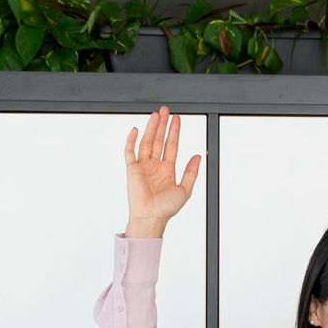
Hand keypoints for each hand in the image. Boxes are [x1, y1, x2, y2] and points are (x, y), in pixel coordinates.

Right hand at [122, 106, 201, 238]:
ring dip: (151, 128)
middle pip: (159, 140)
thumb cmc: (166, 208)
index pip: (171, 145)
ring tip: (156, 115)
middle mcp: (155, 165)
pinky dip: (132, 140)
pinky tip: (136, 130)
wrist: (151, 217)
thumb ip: (191, 172)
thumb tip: (197, 156)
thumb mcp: (185, 189)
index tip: (177, 119)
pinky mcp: (132, 169)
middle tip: (165, 110)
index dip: (174, 132)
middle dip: (162, 125)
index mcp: (167, 169)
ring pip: (147, 142)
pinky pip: (130, 151)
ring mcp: (143, 166)